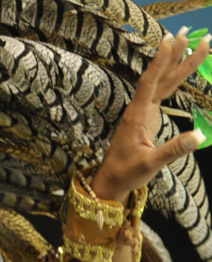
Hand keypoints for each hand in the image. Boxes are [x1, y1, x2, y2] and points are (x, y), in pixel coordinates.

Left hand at [92, 28, 209, 201]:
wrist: (111, 180)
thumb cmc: (126, 173)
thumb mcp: (149, 164)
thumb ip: (173, 150)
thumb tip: (199, 136)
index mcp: (136, 117)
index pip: (150, 83)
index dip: (160, 62)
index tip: (170, 42)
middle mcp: (138, 110)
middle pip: (160, 77)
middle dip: (175, 55)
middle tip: (190, 33)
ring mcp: (142, 112)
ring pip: (162, 82)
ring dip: (176, 63)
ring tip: (191, 42)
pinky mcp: (146, 116)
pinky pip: (161, 91)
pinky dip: (172, 77)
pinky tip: (179, 67)